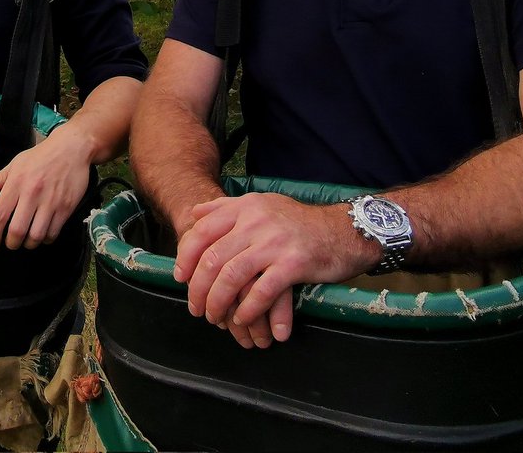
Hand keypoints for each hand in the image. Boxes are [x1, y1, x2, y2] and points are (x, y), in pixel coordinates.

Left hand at [0, 128, 93, 250]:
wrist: (71, 148)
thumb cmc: (41, 157)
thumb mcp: (16, 163)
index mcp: (16, 182)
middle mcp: (32, 193)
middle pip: (17, 230)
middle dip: (11, 243)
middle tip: (11, 243)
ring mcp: (50, 201)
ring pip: (36, 235)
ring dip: (29, 244)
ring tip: (27, 240)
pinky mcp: (66, 207)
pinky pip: (53, 233)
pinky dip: (45, 239)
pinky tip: (42, 233)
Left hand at [174, 193, 368, 348]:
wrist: (342, 230)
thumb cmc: (297, 222)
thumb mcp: (261, 203)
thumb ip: (227, 208)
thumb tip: (195, 213)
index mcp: (244, 207)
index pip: (202, 230)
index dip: (186, 257)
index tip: (180, 277)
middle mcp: (256, 222)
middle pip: (213, 257)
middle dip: (199, 288)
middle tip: (195, 307)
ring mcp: (274, 242)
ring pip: (232, 276)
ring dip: (218, 302)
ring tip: (215, 317)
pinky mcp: (293, 263)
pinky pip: (262, 291)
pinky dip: (248, 309)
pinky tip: (242, 319)